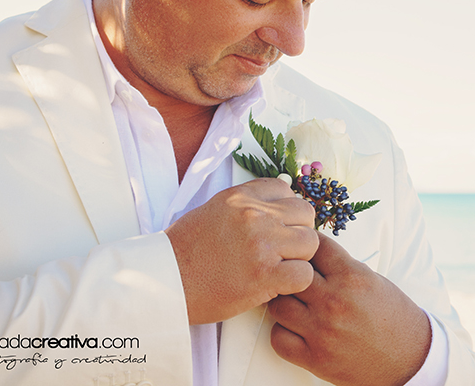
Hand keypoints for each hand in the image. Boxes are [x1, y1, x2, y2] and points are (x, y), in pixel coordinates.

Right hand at [165, 177, 318, 324]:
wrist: (164, 282)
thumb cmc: (185, 251)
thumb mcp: (213, 210)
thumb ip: (245, 205)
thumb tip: (275, 206)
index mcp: (240, 197)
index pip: (286, 190)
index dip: (286, 211)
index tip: (277, 226)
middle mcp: (254, 215)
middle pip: (305, 214)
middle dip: (298, 232)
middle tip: (282, 251)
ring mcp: (261, 244)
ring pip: (310, 243)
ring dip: (299, 258)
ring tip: (279, 268)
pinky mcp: (264, 276)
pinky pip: (304, 274)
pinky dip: (296, 283)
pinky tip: (278, 285)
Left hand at [268, 233, 431, 385]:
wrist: (409, 358)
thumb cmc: (393, 317)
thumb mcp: (372, 280)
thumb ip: (340, 268)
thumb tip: (310, 255)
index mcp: (352, 276)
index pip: (314, 246)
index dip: (308, 246)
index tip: (306, 251)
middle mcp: (334, 301)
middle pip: (291, 274)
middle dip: (292, 274)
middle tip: (296, 279)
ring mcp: (322, 331)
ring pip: (279, 305)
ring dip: (285, 303)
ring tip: (296, 305)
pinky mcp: (315, 358)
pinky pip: (278, 338)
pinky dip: (283, 332)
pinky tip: (295, 329)